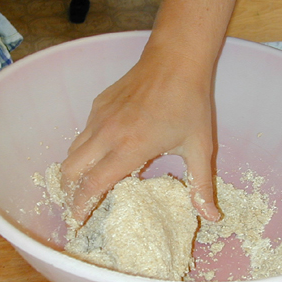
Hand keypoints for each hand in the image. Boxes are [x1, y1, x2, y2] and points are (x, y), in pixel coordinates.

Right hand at [60, 47, 218, 222]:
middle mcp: (107, 134)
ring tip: (86, 182)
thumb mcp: (199, 147)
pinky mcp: (98, 103)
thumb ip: (201, 186)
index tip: (77, 221)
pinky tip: (102, 152)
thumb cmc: (190, 104)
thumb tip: (212, 217)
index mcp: (130, 148)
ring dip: (74, 170)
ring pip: (72, 150)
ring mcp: (99, 116)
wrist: (176, 60)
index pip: (93, 185)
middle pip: (70, 170)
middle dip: (69, 191)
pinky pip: (83, 132)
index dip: (81, 206)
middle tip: (79, 203)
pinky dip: (84, 148)